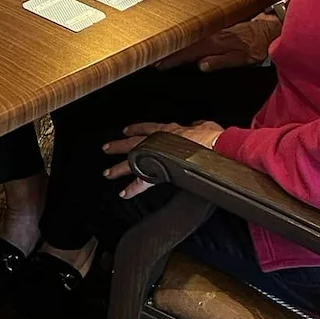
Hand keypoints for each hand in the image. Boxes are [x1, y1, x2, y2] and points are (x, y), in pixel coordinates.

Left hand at [103, 121, 223, 198]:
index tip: (125, 131)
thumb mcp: (204, 126)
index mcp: (169, 130)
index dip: (136, 129)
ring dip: (119, 168)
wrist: (213, 145)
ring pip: (133, 161)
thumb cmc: (211, 136)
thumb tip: (197, 125)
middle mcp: (158, 141)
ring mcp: (157, 155)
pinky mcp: (160, 169)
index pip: (148, 128)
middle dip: (119, 146)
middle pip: (133, 143)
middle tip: (106, 148)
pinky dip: (133, 188)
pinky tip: (124, 193)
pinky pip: (143, 181)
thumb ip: (197, 125)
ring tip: (107, 173)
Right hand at [155, 14, 280, 72]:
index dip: (170, 60)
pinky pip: (193, 36)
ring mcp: (210, 31)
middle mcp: (209, 36)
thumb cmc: (254, 47)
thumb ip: (220, 61)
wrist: (266, 31)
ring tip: (158, 52)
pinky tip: (177, 43)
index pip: (186, 54)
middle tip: (149, 58)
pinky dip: (182, 41)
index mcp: (213, 44)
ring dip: (172, 46)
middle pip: (182, 45)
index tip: (156, 64)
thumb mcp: (240, 59)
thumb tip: (200, 66)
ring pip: (186, 39)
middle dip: (165, 51)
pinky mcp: (213, 29)